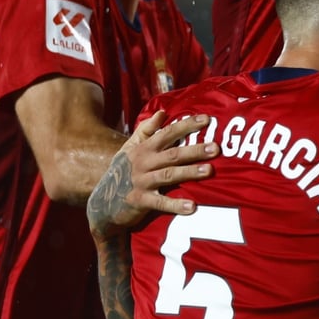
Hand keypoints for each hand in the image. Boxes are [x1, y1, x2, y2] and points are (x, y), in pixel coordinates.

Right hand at [86, 111, 217, 240]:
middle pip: (172, 154)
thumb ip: (146, 130)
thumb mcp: (130, 148)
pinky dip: (176, 205)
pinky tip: (192, 206)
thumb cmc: (123, 170)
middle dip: (195, 150)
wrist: (102, 201)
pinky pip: (160, 203)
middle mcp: (143, 163)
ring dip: (189, 172)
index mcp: (144, 148)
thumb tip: (162, 112)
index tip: (207, 119)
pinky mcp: (140, 201)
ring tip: (209, 170)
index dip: (186, 125)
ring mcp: (141, 182)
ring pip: (168, 175)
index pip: (168, 133)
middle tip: (216, 148)